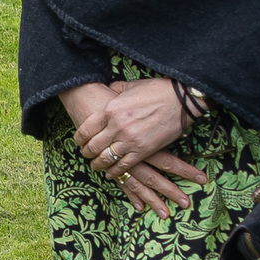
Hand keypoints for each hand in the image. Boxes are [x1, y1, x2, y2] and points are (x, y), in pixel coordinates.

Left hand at [63, 81, 202, 215]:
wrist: (181, 100)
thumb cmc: (156, 90)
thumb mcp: (130, 86)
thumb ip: (115, 90)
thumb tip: (108, 91)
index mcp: (110, 110)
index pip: (85, 130)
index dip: (79, 139)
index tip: (79, 142)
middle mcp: (116, 127)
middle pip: (92, 147)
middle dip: (86, 153)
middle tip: (85, 155)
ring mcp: (129, 140)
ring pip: (105, 159)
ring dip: (98, 164)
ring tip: (96, 165)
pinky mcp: (143, 151)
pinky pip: (123, 166)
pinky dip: (114, 172)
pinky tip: (110, 173)